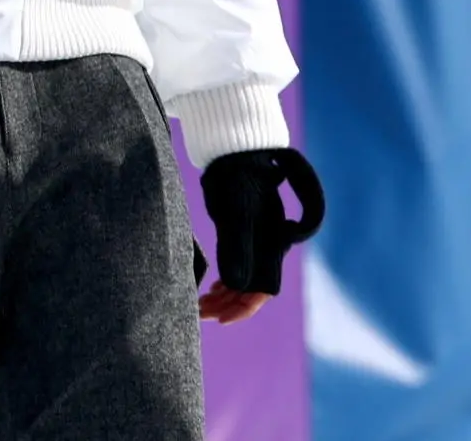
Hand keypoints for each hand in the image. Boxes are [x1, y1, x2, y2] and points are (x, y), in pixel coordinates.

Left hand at [197, 145, 324, 322]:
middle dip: (228, 305)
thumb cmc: (238, 177)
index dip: (243, 308)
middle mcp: (267, 245)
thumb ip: (238, 248)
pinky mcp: (241, 232)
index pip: (263, 288)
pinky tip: (210, 288)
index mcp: (272, 243)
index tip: (219, 319)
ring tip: (199, 305)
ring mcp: (255, 239)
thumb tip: (235, 286)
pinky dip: (224, 282)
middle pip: (252, 288)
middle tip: (198, 313)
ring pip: (243, 279)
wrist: (235, 150)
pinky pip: (237, 266)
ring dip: (223, 296)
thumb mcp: (236, 213)